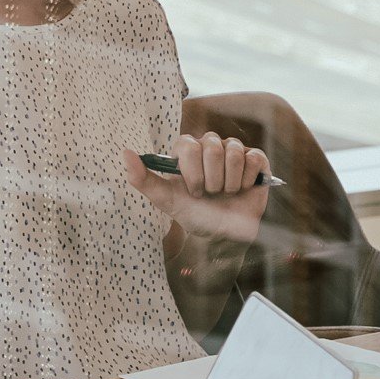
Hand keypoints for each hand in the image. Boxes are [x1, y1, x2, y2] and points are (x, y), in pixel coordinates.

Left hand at [127, 133, 269, 250]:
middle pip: (213, 147)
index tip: (193, 192)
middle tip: (210, 193)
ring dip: (229, 182)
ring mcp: (233, 150)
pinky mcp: (255, 158)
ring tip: (226, 193)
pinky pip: (253, 158)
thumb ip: (143, 178)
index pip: (188, 145)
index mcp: (187, 151)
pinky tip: (242, 188)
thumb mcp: (165, 200)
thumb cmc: (193, 214)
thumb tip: (124, 152)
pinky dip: (246, 180)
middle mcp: (210, 145)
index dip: (193, 171)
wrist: (223, 233)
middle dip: (212, 179)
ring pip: (233, 152)